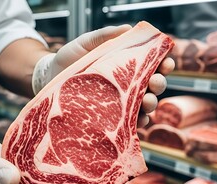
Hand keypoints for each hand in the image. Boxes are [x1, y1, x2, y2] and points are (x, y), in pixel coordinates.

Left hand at [32, 25, 174, 126]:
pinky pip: (131, 123)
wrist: (49, 78)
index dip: (164, 63)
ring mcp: (122, 102)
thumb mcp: (86, 43)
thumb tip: (128, 28)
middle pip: (153, 85)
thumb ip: (105, 36)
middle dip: (159, 84)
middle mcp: (129, 84)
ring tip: (147, 102)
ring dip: (151, 104)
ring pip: (145, 105)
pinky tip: (139, 120)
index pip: (152, 63)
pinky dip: (139, 122)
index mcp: (127, 65)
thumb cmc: (69, 59)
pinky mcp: (113, 118)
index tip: (167, 62)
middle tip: (155, 82)